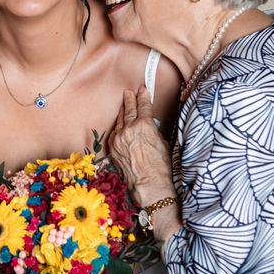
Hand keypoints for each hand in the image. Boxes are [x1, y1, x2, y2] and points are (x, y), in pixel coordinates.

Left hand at [108, 87, 174, 206]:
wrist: (148, 184)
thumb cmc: (160, 166)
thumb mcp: (162, 142)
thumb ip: (152, 130)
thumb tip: (148, 125)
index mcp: (143, 125)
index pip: (143, 106)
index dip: (143, 96)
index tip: (142, 89)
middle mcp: (128, 129)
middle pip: (129, 110)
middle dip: (130, 100)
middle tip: (129, 92)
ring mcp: (118, 138)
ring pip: (120, 120)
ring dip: (123, 112)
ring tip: (124, 104)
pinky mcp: (112, 147)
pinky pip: (115, 132)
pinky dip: (118, 127)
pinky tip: (120, 124)